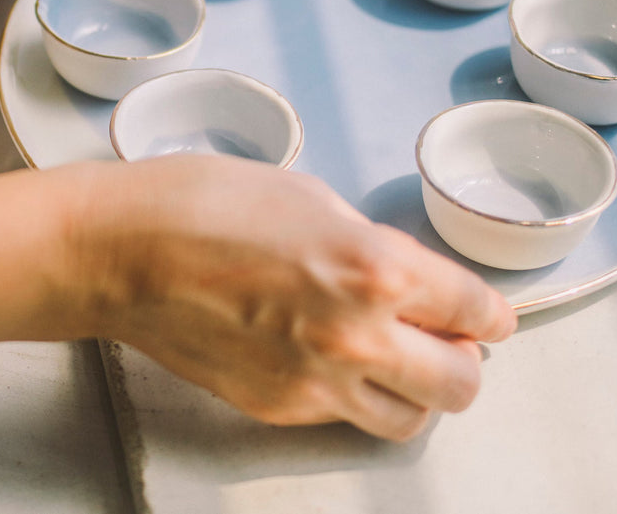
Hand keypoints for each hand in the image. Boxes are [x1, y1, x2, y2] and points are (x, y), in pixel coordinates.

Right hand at [66, 156, 516, 440]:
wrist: (124, 249)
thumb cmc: (207, 201)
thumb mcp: (310, 196)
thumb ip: (369, 246)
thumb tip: (402, 279)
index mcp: (375, 269)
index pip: (474, 310)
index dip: (492, 313)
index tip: (491, 314)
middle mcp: (356, 336)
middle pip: (460, 385)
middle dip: (467, 358)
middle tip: (449, 335)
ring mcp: (315, 383)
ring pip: (409, 419)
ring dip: (418, 388)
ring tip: (395, 353)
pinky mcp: (276, 409)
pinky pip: (342, 415)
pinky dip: (356, 392)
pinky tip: (331, 353)